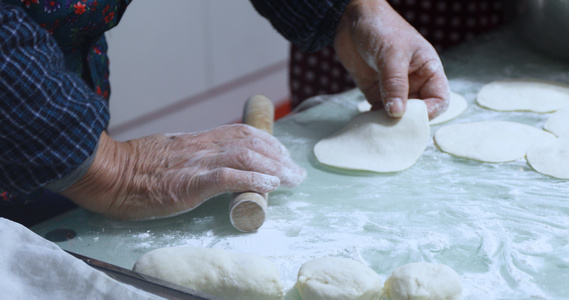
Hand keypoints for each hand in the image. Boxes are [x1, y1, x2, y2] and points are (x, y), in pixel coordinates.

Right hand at [61, 126, 305, 219]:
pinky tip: (269, 185)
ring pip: (245, 155)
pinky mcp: (190, 182)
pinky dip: (252, 179)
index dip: (267, 143)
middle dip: (278, 157)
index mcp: (198, 140)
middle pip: (250, 142)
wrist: (107, 172)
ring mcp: (197, 162)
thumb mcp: (169, 154)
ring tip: (290, 179)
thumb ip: (192, 156)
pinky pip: (228, 176)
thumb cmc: (134, 169)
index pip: (241, 132)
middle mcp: (203, 146)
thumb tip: (212, 165)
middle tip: (295, 172)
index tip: (282, 156)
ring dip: (273, 168)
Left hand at [334, 0, 449, 118]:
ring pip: (397, 115)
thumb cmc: (380, 27)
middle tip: (391, 127)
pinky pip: (378, 112)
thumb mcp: (391, 55)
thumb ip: (395, 85)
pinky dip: (374, 119)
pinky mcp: (376, 92)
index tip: (410, 117)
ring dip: (388, 123)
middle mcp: (414, 82)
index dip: (428, 112)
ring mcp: (394, 89)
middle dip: (407, 121)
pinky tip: (367, 122)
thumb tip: (398, 113)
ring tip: (377, 127)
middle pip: (418, 111)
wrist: (350, 18)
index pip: (438, 100)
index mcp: (428, 70)